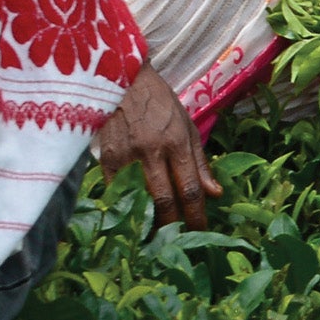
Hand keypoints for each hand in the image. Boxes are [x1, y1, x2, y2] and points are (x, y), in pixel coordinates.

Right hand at [93, 65, 216, 227]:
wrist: (121, 78)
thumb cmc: (158, 102)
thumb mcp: (186, 124)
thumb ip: (199, 160)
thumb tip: (214, 193)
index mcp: (178, 141)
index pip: (190, 187)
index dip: (196, 215)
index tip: (199, 232)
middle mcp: (153, 150)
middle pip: (164, 199)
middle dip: (171, 225)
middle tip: (176, 241)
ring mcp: (126, 154)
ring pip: (137, 199)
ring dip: (146, 221)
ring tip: (153, 235)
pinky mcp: (105, 156)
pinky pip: (115, 190)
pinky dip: (123, 204)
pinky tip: (128, 214)